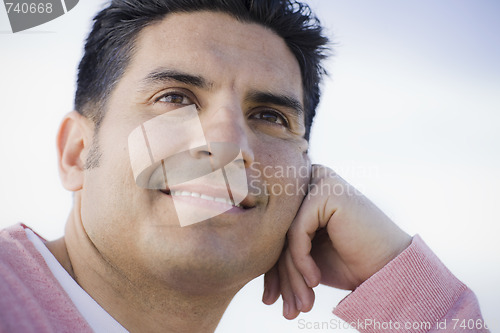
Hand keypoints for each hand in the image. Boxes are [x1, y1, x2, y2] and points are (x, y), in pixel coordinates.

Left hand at [262, 165, 410, 318]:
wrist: (391, 267)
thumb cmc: (349, 262)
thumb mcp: (306, 258)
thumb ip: (280, 251)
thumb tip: (247, 262)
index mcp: (302, 195)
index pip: (275, 232)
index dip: (272, 269)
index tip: (271, 299)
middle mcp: (308, 183)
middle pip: (279, 233)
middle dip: (281, 277)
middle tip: (286, 310)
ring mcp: (318, 183)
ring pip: (286, 235)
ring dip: (293, 277)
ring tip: (301, 307)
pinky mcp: (325, 191)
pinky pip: (297, 233)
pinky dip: (302, 261)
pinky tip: (315, 281)